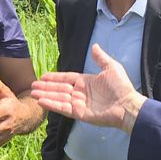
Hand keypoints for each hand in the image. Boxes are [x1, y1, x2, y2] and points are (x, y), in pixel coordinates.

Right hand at [31, 44, 146, 132]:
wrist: (127, 105)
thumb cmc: (121, 87)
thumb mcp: (111, 67)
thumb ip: (101, 58)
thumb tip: (95, 45)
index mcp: (86, 81)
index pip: (66, 78)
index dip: (55, 77)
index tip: (43, 76)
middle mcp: (80, 92)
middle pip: (59, 88)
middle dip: (46, 87)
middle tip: (33, 85)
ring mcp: (79, 103)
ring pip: (58, 98)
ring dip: (46, 95)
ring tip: (33, 93)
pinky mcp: (79, 113)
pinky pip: (62, 108)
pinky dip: (52, 104)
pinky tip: (41, 100)